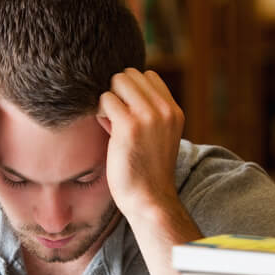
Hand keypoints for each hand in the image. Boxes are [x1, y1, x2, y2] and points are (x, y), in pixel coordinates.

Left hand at [97, 68, 184, 219]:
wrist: (149, 199)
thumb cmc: (146, 171)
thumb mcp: (157, 136)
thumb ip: (147, 113)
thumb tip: (117, 92)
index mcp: (174, 111)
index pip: (148, 76)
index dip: (131, 90)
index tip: (127, 112)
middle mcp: (165, 109)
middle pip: (130, 74)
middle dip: (118, 92)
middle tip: (116, 118)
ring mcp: (149, 116)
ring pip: (118, 81)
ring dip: (109, 100)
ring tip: (111, 124)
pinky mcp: (129, 126)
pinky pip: (105, 99)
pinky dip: (100, 112)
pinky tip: (106, 131)